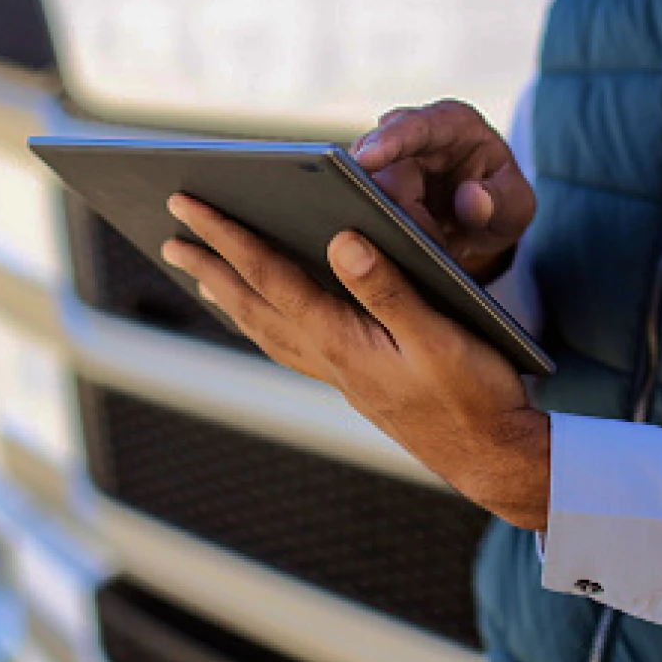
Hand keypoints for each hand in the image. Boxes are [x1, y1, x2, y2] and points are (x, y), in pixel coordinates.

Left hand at [162, 193, 549, 530]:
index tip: (188, 203)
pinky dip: (262, 322)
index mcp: (342, 339)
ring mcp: (337, 373)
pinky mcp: (353, 382)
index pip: (271, 275)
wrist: (492, 458)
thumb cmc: (475, 396)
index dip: (227, 235)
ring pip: (264, 328)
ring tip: (198, 271)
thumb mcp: (441, 335)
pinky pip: (288, 345)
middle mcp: (328, 357)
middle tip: (169, 235)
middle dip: (208, 265)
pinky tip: (262, 315)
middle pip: (251, 303)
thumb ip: (389, 288)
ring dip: (227, 295)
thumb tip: (341, 239)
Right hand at [352, 100, 534, 283]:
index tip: (364, 159)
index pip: (417, 126)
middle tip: (408, 240)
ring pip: (365, 190)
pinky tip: (388, 250)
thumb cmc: (500, 199)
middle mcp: (412, 136)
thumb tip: (471, 198)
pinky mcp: (374, 188)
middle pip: (381, 166)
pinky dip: (375, 231)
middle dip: (387, 205)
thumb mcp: (516, 205)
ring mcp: (388, 163)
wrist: (483, 219)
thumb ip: (501, 200)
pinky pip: (362, 208)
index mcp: (452, 124)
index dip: (389, 141)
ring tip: (411, 247)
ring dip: (382, 222)